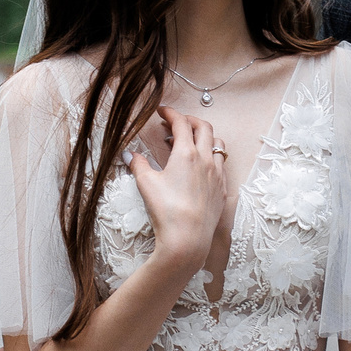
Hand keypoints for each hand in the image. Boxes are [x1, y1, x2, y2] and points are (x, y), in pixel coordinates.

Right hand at [128, 107, 227, 262]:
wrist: (188, 238)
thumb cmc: (167, 210)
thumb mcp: (146, 184)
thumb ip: (138, 164)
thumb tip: (129, 154)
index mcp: (187, 153)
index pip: (181, 123)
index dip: (171, 113)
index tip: (162, 111)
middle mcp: (206, 159)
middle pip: (204, 127)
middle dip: (190, 120)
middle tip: (176, 123)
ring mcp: (217, 174)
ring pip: (218, 144)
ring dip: (205, 138)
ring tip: (191, 144)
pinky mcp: (222, 190)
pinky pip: (221, 165)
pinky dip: (211, 158)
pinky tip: (201, 168)